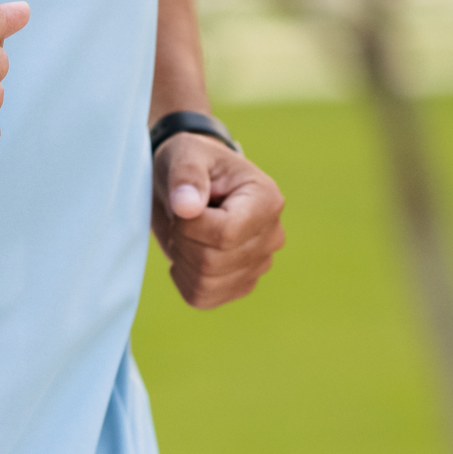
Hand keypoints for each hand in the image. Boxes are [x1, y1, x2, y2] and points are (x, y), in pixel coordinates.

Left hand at [153, 133, 285, 306]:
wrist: (192, 184)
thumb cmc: (193, 162)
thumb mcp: (186, 155)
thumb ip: (186, 176)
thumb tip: (187, 206)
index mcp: (267, 200)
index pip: (225, 234)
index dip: (190, 225)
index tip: (183, 204)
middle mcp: (271, 236)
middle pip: (213, 262)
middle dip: (182, 241)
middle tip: (180, 218)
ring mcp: (259, 264)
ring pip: (207, 284)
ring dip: (181, 260)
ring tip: (185, 234)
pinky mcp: (241, 284)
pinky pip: (203, 298)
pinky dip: (184, 279)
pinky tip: (187, 254)